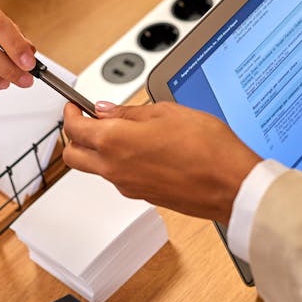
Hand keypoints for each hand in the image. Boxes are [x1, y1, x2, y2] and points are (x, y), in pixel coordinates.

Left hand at [62, 102, 261, 223]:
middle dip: (74, 135)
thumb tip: (106, 110)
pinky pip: (116, 177)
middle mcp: (114, 168)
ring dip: (96, 150)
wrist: (231, 185)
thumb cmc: (207, 148)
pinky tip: (139, 148)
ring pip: (93, 168)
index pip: (74, 129)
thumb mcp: (166, 112)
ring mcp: (126, 186)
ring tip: (119, 130)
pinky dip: (117, 162)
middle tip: (87, 119)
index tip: (75, 106)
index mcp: (115, 142)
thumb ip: (130, 112)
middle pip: (73, 155)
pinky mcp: (141, 195)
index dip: (70, 113)